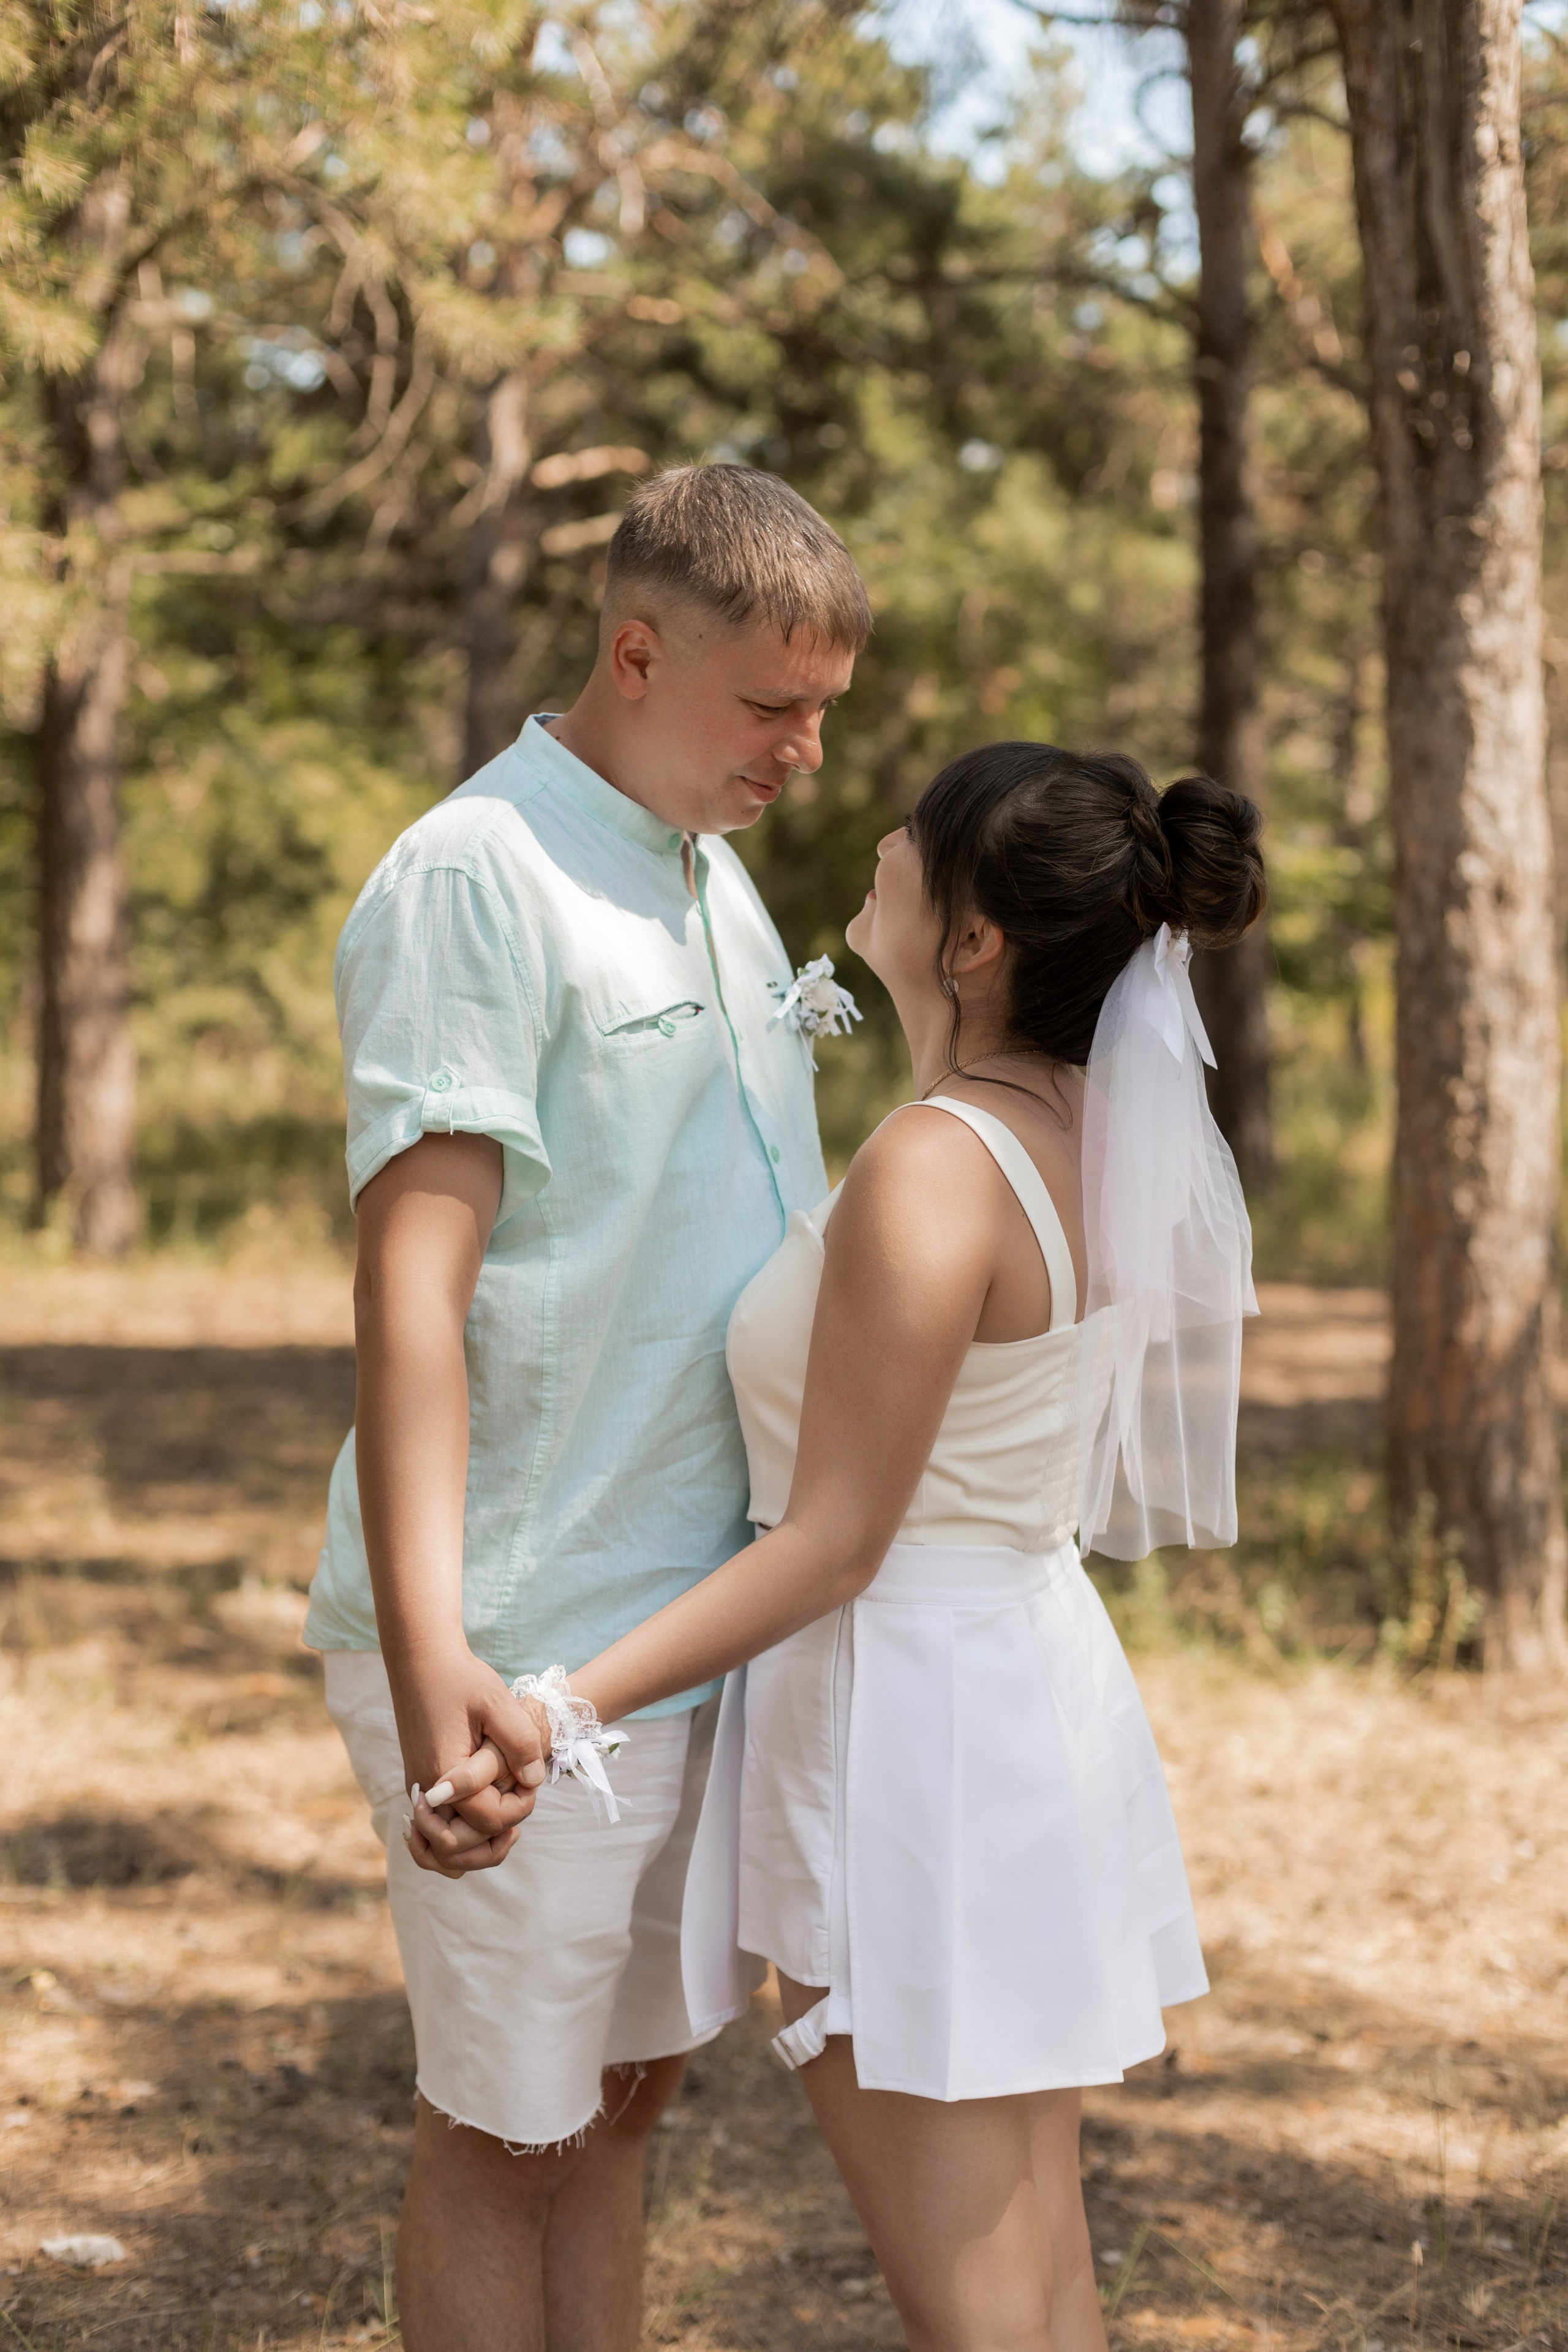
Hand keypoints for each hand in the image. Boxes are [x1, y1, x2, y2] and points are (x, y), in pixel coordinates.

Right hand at [389, 1648, 546, 1879]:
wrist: (422, 1661)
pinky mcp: (421, 1786)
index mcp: (445, 1774)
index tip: (532, 1781)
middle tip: (522, 1802)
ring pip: (439, 1850)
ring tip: (506, 1832)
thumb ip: (519, 1743)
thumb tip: (533, 1780)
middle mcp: (426, 1791)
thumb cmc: (461, 1678)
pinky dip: (453, 1841)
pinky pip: (432, 1833)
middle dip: (497, 1837)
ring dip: (473, 1852)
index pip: (485, 1820)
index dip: (518, 1807)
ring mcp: (419, 1791)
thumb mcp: (498, 1702)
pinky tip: (482, 1824)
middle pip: (457, 1848)